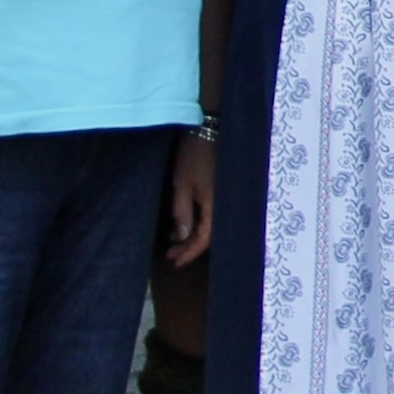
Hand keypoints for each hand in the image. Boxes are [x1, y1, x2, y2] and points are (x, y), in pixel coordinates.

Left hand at [164, 127, 214, 262]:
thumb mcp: (182, 184)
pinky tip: (183, 224)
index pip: (204, 238)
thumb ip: (182, 212)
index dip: (190, 252)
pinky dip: (196, 222)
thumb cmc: (194, 156)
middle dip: (188, 247)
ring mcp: (223, 198)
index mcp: (215, 206)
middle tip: (170, 255)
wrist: (210, 130)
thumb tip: (182, 237)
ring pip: (209, 225)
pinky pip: (210, 214)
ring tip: (173, 242)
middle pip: (209, 235)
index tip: (175, 262)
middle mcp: (223, 205)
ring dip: (192, 235)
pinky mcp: (220, 191)